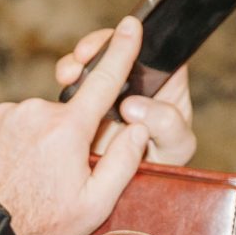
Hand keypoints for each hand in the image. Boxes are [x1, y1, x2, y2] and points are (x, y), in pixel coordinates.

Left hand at [0, 17, 196, 234]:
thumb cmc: (38, 225)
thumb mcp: (93, 206)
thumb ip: (123, 163)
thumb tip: (139, 128)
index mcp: (68, 130)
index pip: (104, 82)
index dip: (121, 51)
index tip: (131, 24)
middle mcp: (35, 111)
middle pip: (60, 116)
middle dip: (61, 138)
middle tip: (48, 178)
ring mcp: (0, 113)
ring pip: (27, 120)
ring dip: (28, 141)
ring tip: (19, 178)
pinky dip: (1, 141)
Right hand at [56, 28, 195, 167]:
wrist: (132, 191)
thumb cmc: (166, 166)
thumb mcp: (175, 145)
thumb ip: (165, 123)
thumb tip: (132, 106)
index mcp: (165, 84)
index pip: (151, 50)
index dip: (132, 43)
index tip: (113, 47)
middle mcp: (136, 84)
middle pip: (114, 51)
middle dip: (95, 49)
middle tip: (82, 56)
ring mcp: (108, 96)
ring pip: (90, 69)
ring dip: (75, 66)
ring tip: (67, 76)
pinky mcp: (86, 110)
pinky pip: (74, 94)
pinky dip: (64, 93)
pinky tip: (60, 97)